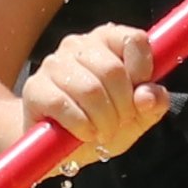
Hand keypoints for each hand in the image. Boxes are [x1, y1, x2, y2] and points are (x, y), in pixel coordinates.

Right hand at [20, 22, 181, 165]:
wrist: (59, 146)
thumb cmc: (101, 123)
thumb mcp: (137, 116)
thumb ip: (153, 103)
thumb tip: (148, 96)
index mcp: (107, 40)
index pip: (134, 40)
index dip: (143, 72)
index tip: (139, 97)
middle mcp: (78, 45)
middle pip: (113, 70)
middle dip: (124, 107)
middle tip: (119, 124)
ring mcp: (53, 64)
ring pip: (90, 89)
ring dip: (103, 120)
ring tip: (102, 132)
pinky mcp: (35, 88)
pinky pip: (63, 105)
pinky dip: (81, 126)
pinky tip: (84, 133)